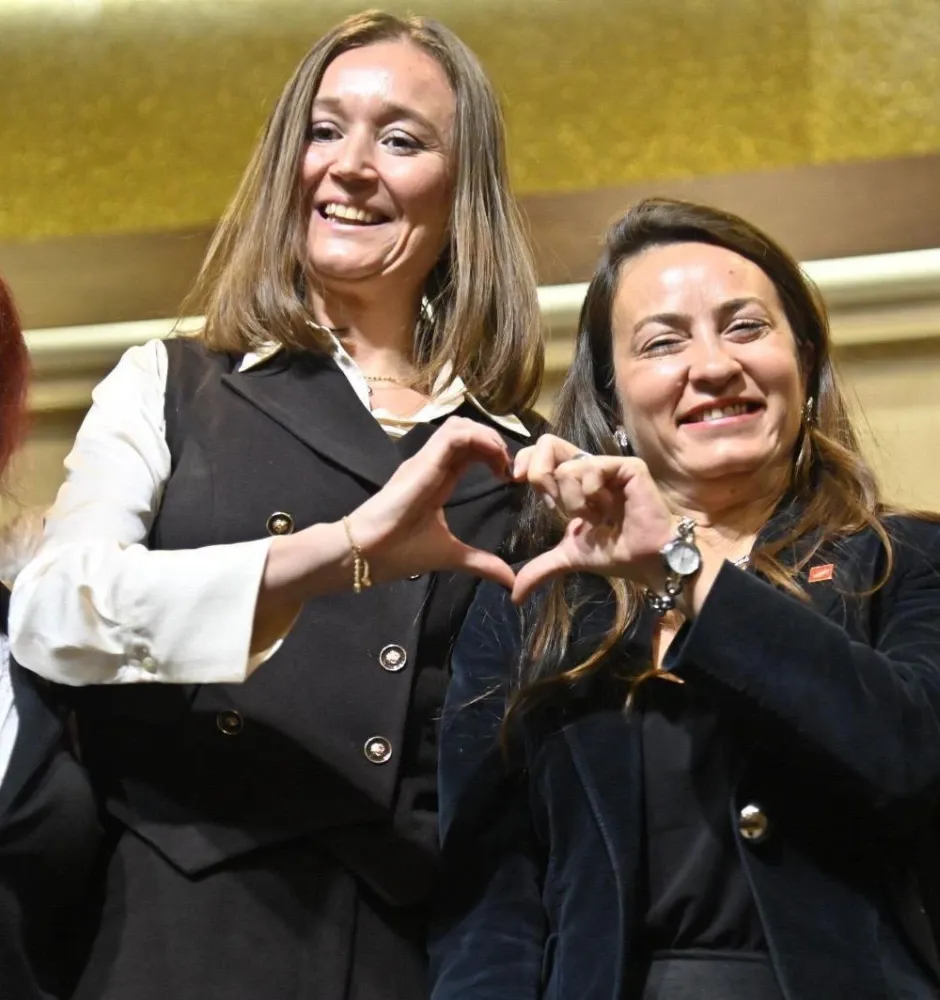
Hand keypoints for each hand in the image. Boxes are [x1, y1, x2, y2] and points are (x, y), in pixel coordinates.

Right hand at [346, 416, 515, 587]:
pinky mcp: (423, 462)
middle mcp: (432, 464)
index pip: (468, 451)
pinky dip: (479, 439)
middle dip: (494, 442)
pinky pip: (455, 436)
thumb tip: (509, 581)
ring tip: (502, 461)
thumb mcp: (451, 555)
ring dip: (488, 437)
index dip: (492, 455)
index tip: (508, 478)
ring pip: (461, 426)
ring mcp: (426, 460)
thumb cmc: (400, 551)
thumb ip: (480, 563)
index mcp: (438, 480)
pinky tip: (494, 458)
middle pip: (467, 431)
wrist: (367, 554)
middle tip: (510, 467)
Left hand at [512, 434, 673, 602]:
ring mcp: (608, 465)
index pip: (540, 453)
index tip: (516, 481)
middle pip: (546, 445)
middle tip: (557, 507)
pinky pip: (591, 469)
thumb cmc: (615, 552)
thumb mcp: (569, 556)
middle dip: (542, 479)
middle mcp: (589, 466)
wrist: (645, 560)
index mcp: (574, 479)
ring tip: (598, 516)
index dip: (525, 461)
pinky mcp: (627, 466)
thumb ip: (541, 568)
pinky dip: (593, 495)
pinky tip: (611, 509)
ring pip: (567, 469)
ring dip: (575, 503)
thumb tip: (515, 597)